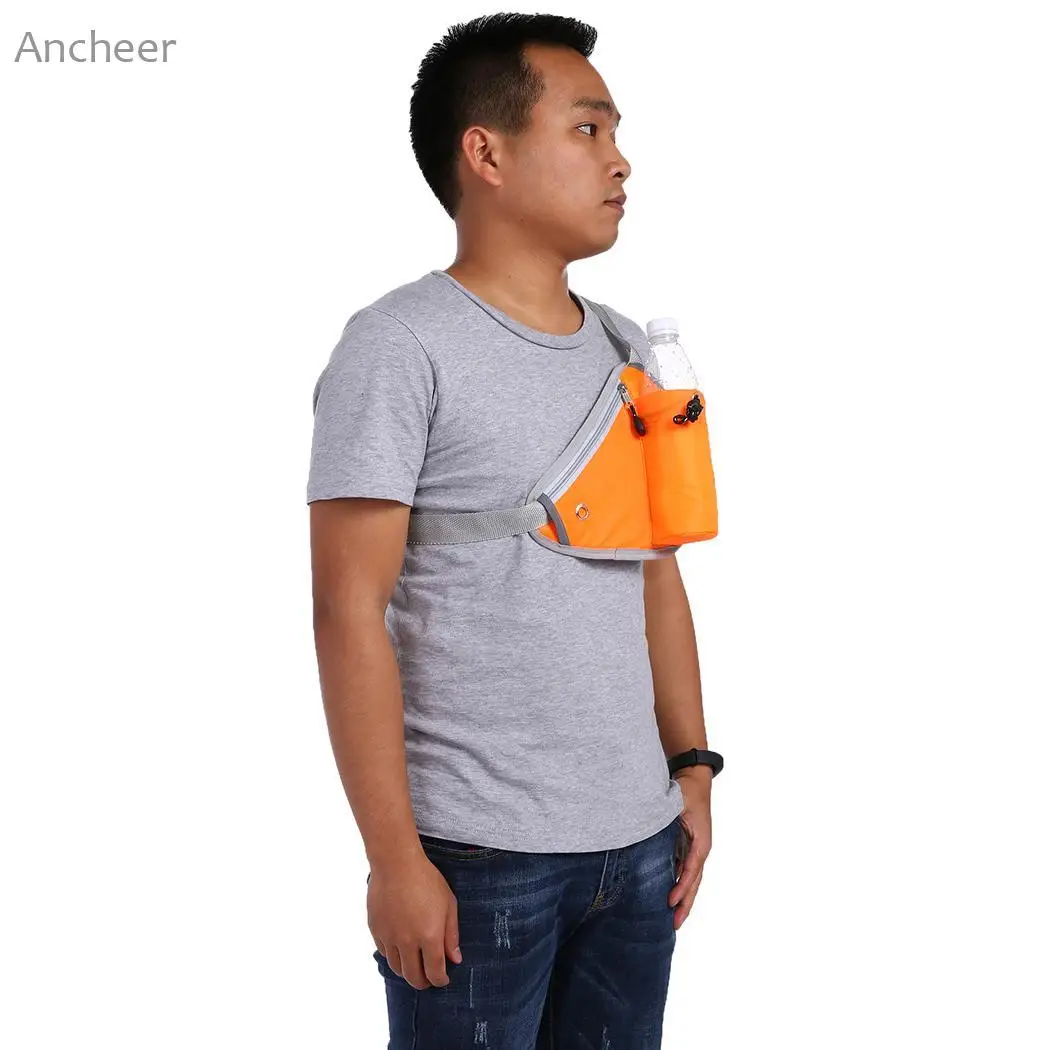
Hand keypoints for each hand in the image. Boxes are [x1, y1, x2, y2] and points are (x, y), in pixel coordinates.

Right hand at [367, 850, 462, 989]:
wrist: (396, 863)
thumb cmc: (426, 880)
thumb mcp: (448, 904)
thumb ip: (451, 934)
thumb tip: (454, 959)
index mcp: (430, 936)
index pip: (434, 972)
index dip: (440, 980)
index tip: (443, 979)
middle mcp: (408, 941)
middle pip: (413, 977)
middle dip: (423, 982)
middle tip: (428, 979)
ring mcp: (389, 937)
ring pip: (397, 968)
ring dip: (407, 971)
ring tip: (414, 965)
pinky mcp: (375, 930)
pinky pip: (384, 952)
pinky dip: (393, 956)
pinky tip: (400, 948)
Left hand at [669, 765, 712, 929]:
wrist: (695, 780)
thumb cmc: (685, 793)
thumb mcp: (677, 806)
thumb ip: (665, 823)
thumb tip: (647, 837)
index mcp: (701, 842)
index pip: (691, 871)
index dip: (681, 887)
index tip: (669, 902)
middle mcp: (701, 850)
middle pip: (694, 883)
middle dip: (685, 904)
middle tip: (674, 924)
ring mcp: (697, 851)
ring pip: (692, 881)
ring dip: (685, 900)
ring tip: (675, 920)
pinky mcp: (691, 849)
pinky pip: (687, 872)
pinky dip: (682, 887)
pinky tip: (672, 898)